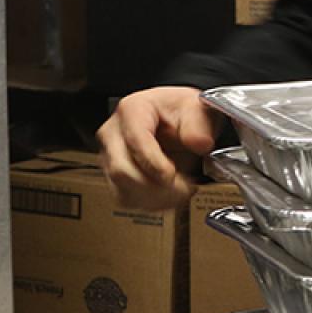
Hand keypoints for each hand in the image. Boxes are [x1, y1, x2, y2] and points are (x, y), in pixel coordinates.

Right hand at [96, 85, 221, 209]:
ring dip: (156, 198)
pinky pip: (125, 198)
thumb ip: (199, 124)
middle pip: (122, 170)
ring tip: (182, 191)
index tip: (173, 175)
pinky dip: (151, 203)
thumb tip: (200, 143)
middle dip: (156, 186)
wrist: (178, 121)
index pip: (135, 140)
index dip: (154, 163)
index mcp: (132, 110)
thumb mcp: (197, 108)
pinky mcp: (115, 176)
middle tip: (185, 188)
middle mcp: (114, 133)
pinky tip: (170, 195)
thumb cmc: (182, 112)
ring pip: (122, 188)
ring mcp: (111, 156)